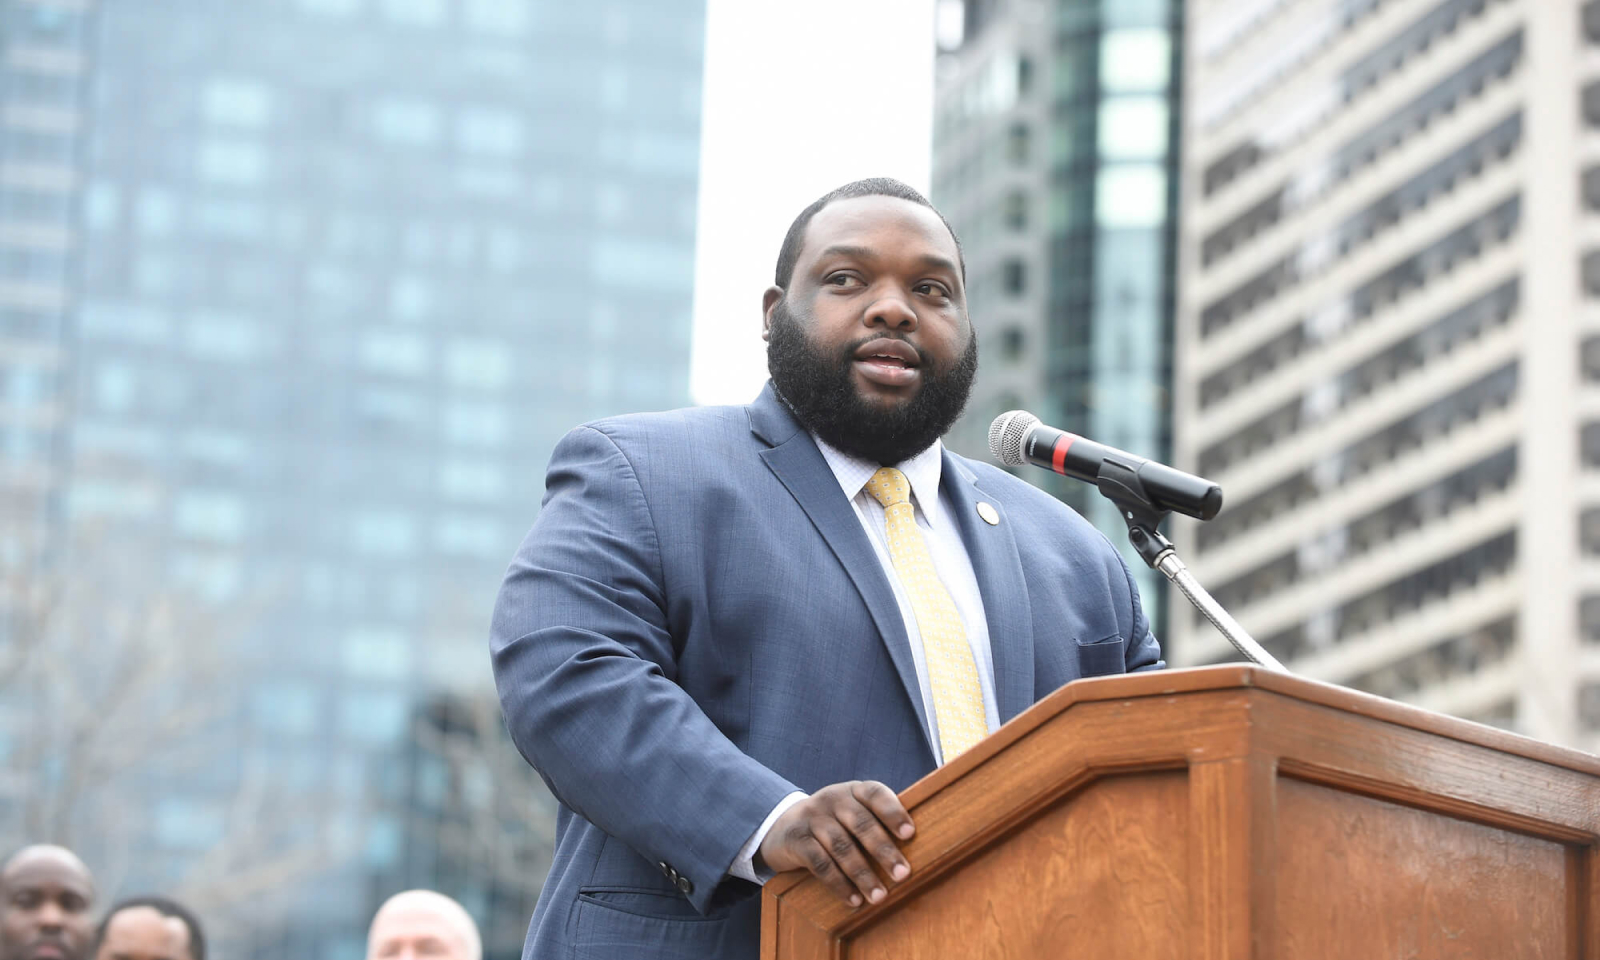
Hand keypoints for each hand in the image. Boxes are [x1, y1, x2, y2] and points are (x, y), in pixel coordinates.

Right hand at [757, 780, 914, 906]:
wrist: (781, 827)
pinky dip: (839, 884)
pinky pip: (820, 864)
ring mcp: (812, 817)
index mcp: (852, 790)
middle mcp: (832, 799)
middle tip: (902, 875)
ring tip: (879, 896)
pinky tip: (854, 900)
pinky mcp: (796, 840)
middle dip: (884, 851)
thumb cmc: (831, 824)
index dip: (893, 812)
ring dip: (863, 874)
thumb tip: (913, 852)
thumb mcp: (850, 813)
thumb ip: (875, 822)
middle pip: (860, 823)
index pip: (875, 794)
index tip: (909, 834)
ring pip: (841, 846)